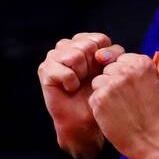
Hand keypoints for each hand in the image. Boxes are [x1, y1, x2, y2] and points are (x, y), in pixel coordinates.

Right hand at [37, 32, 124, 158]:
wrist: (84, 120)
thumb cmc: (98, 95)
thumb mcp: (112, 71)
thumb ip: (113, 55)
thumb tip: (100, 55)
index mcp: (84, 42)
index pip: (99, 39)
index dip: (105, 58)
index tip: (103, 72)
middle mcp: (67, 46)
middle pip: (87, 45)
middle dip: (92, 65)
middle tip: (87, 79)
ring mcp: (54, 56)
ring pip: (76, 55)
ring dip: (81, 73)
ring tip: (78, 83)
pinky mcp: (45, 69)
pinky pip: (66, 71)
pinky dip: (71, 83)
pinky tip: (70, 88)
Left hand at [87, 52, 158, 158]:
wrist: (146, 137)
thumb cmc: (150, 113)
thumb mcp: (154, 83)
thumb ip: (136, 67)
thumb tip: (109, 56)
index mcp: (143, 63)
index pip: (121, 59)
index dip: (123, 75)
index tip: (131, 88)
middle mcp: (127, 70)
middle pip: (108, 68)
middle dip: (113, 81)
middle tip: (126, 99)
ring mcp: (112, 83)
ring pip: (98, 81)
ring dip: (104, 93)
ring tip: (119, 107)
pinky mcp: (100, 97)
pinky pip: (93, 95)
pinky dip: (99, 105)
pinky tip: (112, 113)